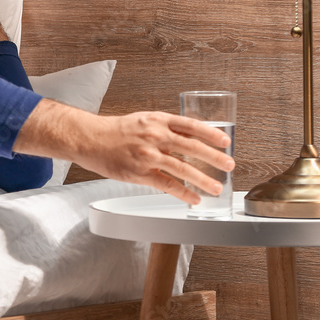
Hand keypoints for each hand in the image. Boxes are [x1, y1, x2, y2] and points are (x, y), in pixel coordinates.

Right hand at [13, 101, 234, 203]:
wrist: (89, 138)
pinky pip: (167, 184)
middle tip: (230, 165)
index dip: (210, 134)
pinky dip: (183, 193)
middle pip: (191, 147)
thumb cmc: (116, 130)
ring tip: (216, 187)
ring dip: (203, 179)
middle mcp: (153, 136)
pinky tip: (194, 199)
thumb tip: (190, 139)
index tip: (225, 141)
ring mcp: (146, 155)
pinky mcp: (139, 173)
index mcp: (156, 120)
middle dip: (214, 157)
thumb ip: (165, 129)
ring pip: (182, 168)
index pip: (190, 125)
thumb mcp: (143, 120)